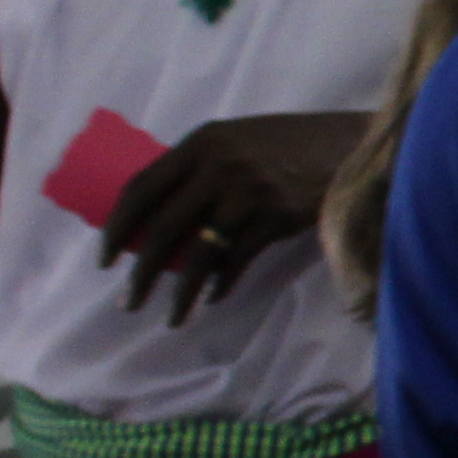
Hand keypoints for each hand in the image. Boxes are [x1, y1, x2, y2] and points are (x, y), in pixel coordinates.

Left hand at [99, 113, 354, 323]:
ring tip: (171, 316)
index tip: (106, 259)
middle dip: (140, 270)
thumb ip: (201, 168)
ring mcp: (249, 191)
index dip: (117, 227)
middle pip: (163, 225)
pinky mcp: (277, 216)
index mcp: (201, 142)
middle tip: (129, 300)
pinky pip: (237, 259)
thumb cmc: (290, 144)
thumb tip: (159, 217)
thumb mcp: (237, 141)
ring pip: (199, 251)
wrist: (352, 145)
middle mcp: (219, 164)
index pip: (141, 187)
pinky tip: (213, 297)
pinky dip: (222, 284)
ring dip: (181, 291)